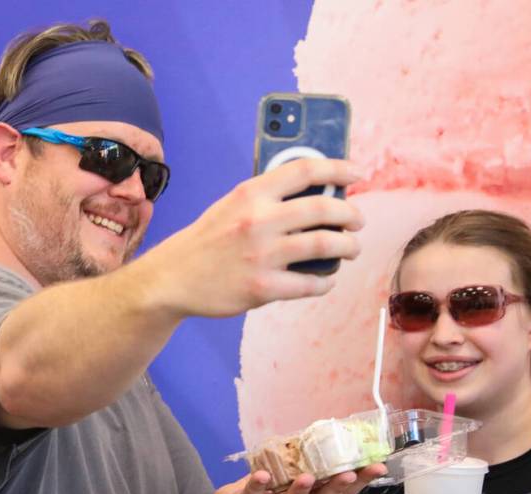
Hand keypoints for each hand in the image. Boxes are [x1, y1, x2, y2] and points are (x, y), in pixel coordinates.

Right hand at [146, 157, 363, 318]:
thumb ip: (268, 198)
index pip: (305, 169)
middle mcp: (258, 220)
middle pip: (324, 208)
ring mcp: (262, 256)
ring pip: (325, 245)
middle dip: (351, 215)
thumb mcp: (232, 205)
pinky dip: (326, 281)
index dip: (338, 168)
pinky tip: (328, 278)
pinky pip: (310, 284)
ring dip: (349, 247)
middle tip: (357, 222)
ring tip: (352, 248)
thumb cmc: (209, 240)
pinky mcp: (263, 288)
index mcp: (251, 193)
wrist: (173, 278)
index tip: (356, 173)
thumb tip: (317, 193)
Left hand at [209, 462, 387, 493]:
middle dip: (337, 487)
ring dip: (300, 491)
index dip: (361, 480)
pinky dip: (259, 485)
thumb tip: (335, 435)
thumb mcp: (296, 483)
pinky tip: (263, 475)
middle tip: (350, 474)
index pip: (342, 492)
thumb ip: (313, 466)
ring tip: (308, 477)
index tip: (379, 466)